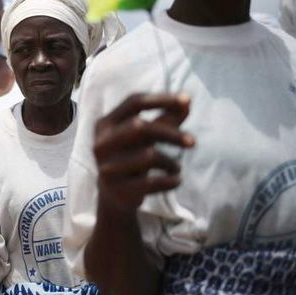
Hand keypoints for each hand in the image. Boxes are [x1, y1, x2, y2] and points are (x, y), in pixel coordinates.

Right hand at [94, 93, 193, 214]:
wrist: (113, 195)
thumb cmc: (132, 156)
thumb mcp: (146, 136)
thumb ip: (166, 118)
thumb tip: (187, 100)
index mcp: (106, 124)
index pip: (134, 102)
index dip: (161, 99)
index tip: (187, 99)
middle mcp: (102, 143)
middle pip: (140, 127)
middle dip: (171, 134)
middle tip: (193, 142)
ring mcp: (107, 167)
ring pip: (149, 156)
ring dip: (171, 163)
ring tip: (175, 168)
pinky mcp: (118, 190)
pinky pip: (152, 182)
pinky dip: (171, 181)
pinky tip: (175, 180)